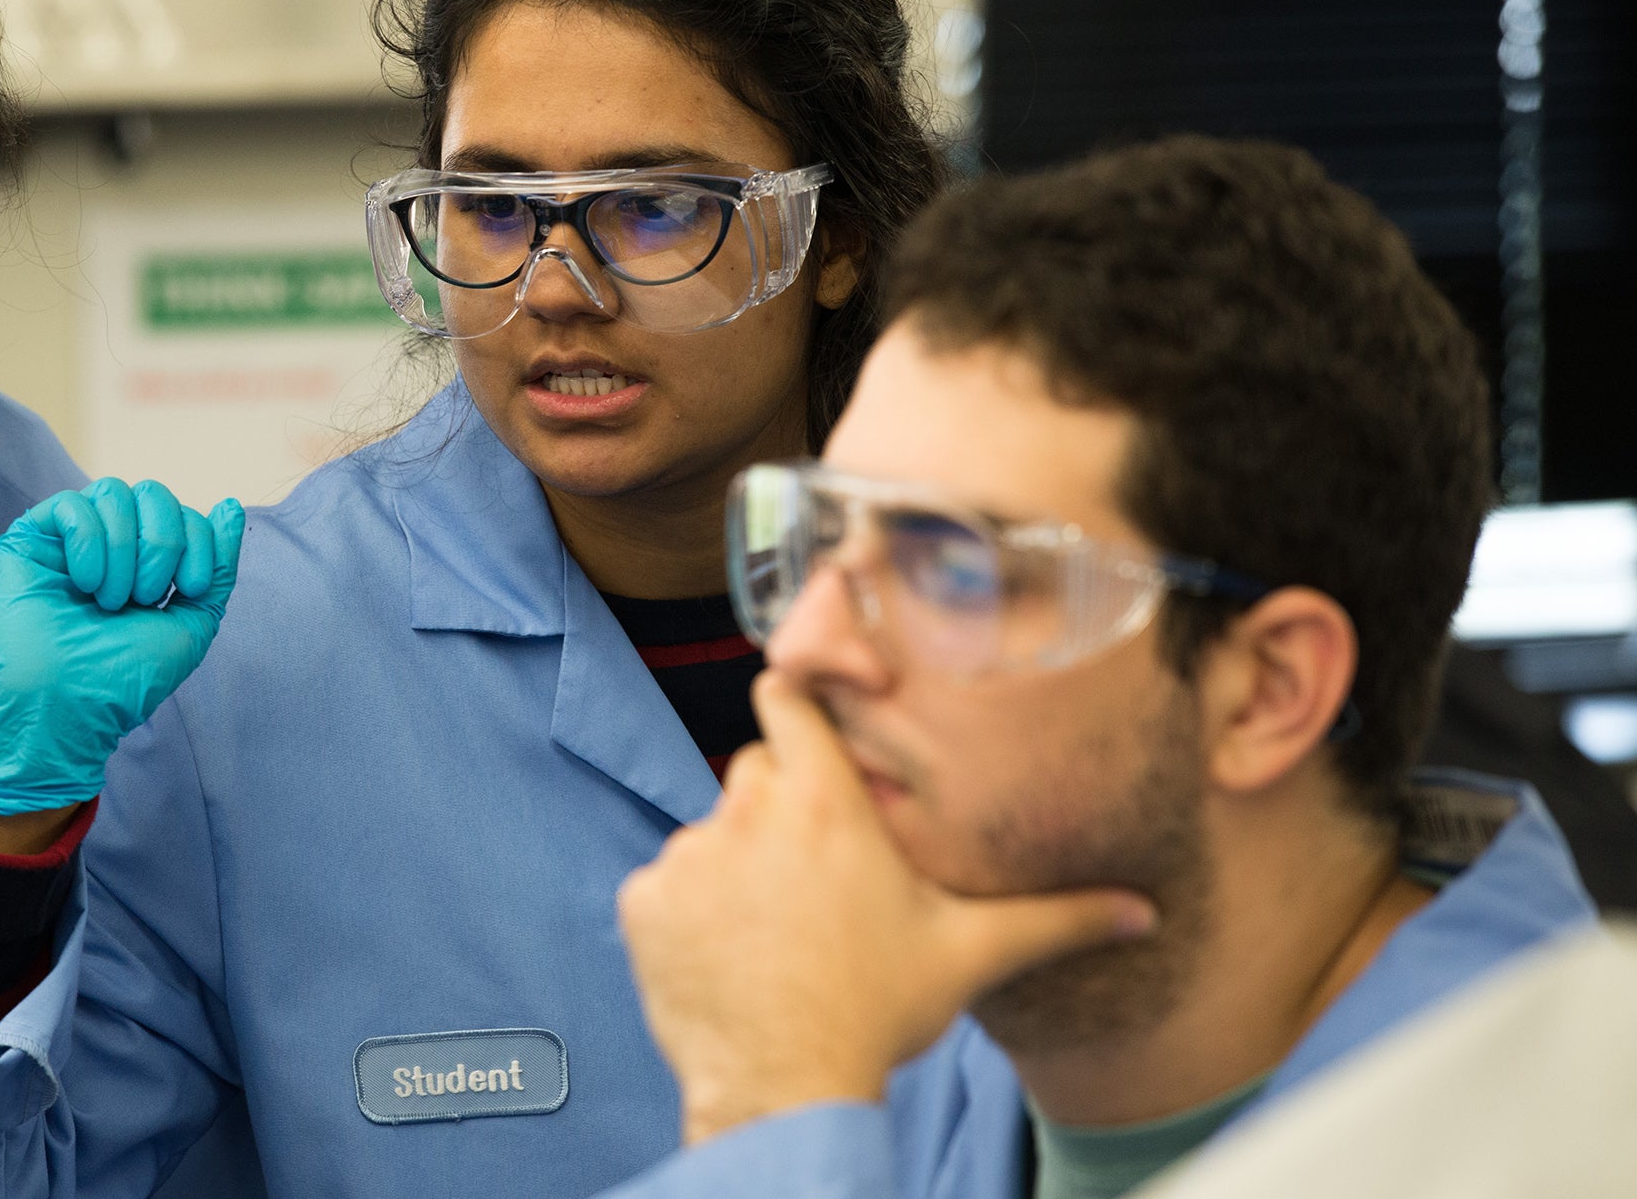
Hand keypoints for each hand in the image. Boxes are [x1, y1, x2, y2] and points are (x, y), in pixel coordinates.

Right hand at [0, 478, 244, 817]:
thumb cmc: (125, 677)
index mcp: (145, 561)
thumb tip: (231, 505)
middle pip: (152, 493)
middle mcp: (107, 544)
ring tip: (110, 601)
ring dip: (123, 551)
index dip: (199, 543)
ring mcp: (66, 540)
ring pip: (113, 491)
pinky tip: (83, 585)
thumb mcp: (192, 623)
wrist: (68, 708)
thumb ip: (217, 567)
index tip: (190, 588)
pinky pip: (71, 506)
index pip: (185, 514)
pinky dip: (89, 544)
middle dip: (162, 543)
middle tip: (146, 596)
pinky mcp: (29, 541)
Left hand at [616, 669, 1155, 1144]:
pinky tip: (731, 954)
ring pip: (712, 831)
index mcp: (824, 800)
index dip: (798, 705)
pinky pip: (665, 883)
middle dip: (782, 804)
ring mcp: (688, 853)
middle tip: (818, 869)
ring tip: (778, 928)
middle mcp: (747, 810)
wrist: (783, 1089)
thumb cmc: (878, 1013)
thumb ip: (1056, 918)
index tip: (815, 725)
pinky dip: (689, 911)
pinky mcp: (644, 899)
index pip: (787, 697)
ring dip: (737, 863)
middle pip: (756, 770)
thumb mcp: (970, 953)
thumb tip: (1143, 914)